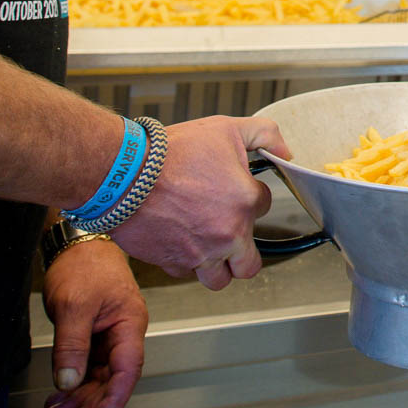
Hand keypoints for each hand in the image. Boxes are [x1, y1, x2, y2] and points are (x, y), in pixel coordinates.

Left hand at [40, 239, 146, 407]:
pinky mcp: (92, 336)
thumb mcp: (75, 306)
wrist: (77, 243)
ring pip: (96, 379)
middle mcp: (122, 335)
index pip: (126, 371)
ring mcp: (107, 337)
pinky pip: (85, 368)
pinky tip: (56, 400)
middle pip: (110, 381)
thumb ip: (72, 346)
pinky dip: (70, 386)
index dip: (112, 401)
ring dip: (76, 401)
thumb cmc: (84, 265)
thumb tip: (68, 381)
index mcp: (129, 325)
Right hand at [110, 114, 289, 289]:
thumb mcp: (226, 128)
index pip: (265, 207)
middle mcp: (227, 234)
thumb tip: (285, 151)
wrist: (123, 174)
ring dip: (218, 266)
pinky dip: (184, 261)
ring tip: (209, 246)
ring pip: (219, 279)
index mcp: (245, 202)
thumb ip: (265, 135)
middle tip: (232, 234)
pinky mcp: (171, 262)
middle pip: (249, 265)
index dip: (250, 195)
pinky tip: (179, 240)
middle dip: (244, 252)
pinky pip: (185, 272)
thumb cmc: (170, 153)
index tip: (235, 189)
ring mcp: (199, 253)